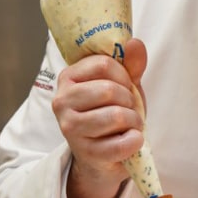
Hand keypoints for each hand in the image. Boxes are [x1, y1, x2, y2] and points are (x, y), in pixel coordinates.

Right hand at [52, 38, 147, 197]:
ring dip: (134, 120)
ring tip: (130, 124)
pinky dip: (136, 140)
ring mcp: (70, 129)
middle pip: (109, 90)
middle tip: (129, 108)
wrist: (103, 155)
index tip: (125, 86)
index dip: (124, 75)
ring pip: (116, 116)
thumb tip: (134, 42)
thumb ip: (130, 64)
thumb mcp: (123, 84)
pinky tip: (131, 140)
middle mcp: (62, 101)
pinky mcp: (86, 154)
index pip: (103, 64)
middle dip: (129, 99)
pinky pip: (122, 143)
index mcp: (68, 77)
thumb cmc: (112, 111)